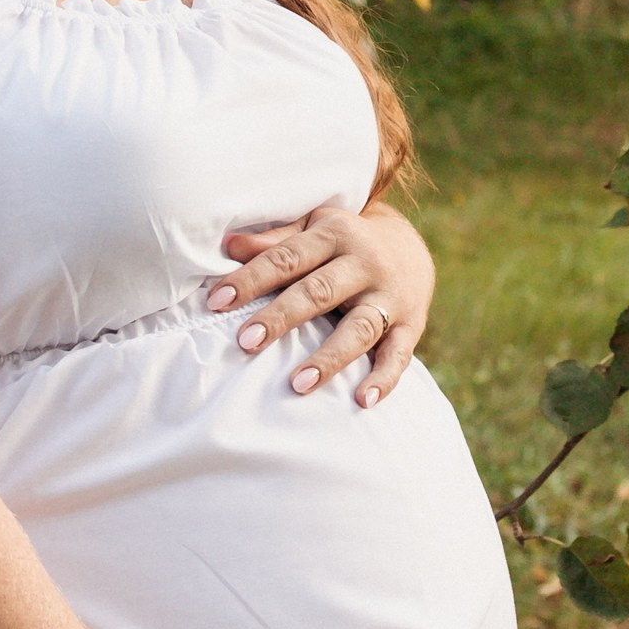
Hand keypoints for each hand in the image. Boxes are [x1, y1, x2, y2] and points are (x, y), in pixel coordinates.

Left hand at [207, 199, 434, 405]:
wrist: (411, 249)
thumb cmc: (342, 243)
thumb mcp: (312, 228)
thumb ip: (274, 240)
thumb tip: (227, 246)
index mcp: (335, 234)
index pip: (287, 257)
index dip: (251, 279)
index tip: (217, 302)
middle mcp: (365, 263)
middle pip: (319, 292)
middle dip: (282, 317)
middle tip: (246, 341)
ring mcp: (389, 297)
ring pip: (359, 328)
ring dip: (329, 358)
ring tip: (298, 384)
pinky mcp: (411, 326)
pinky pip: (398, 355)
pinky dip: (384, 378)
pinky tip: (363, 400)